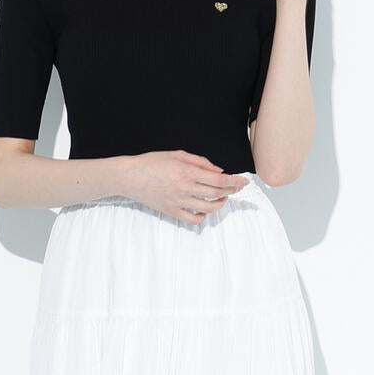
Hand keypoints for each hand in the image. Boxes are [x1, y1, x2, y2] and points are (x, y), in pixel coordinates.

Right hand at [120, 151, 249, 223]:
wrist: (129, 176)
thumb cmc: (151, 162)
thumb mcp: (177, 155)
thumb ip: (200, 162)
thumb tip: (218, 171)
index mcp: (187, 172)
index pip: (219, 180)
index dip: (235, 181)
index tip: (244, 182)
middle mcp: (185, 189)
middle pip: (217, 194)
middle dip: (232, 191)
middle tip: (237, 188)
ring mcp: (178, 202)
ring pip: (208, 208)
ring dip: (220, 204)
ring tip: (222, 198)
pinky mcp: (171, 211)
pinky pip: (193, 219)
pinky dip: (203, 216)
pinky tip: (204, 209)